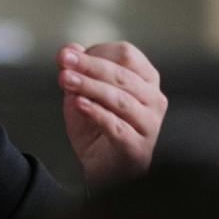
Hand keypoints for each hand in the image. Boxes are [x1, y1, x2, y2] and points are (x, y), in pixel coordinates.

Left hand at [58, 41, 165, 187]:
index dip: (96, 52)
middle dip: (89, 66)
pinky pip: (117, 127)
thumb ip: (78, 72)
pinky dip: (97, 113)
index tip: (68, 54)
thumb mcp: (83, 95)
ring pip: (120, 100)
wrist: (103, 170)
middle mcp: (154, 100)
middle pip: (123, 75)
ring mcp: (150, 125)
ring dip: (90, 87)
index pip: (126, 55)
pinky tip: (79, 104)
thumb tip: (69, 49)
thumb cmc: (97, 129)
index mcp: (146, 80)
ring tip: (65, 80)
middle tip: (63, 61)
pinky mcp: (138, 148)